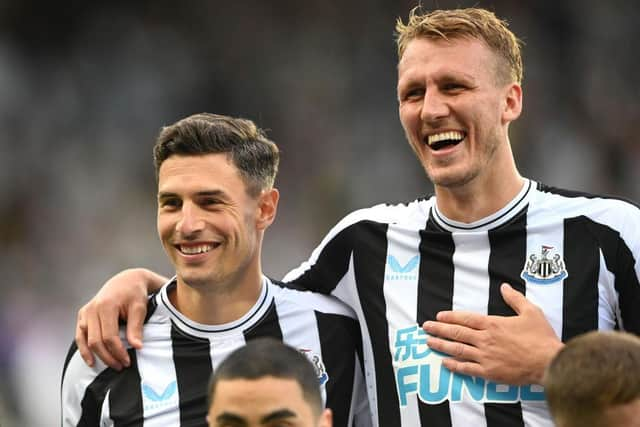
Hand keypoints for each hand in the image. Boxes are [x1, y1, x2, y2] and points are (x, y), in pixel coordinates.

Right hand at [75, 268, 166, 369]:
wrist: (127, 280)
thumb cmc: (135, 293)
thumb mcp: (139, 308)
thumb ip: (136, 327)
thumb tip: (137, 347)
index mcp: (106, 306)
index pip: (109, 337)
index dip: (118, 352)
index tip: (127, 361)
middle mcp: (92, 309)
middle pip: (96, 341)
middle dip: (109, 357)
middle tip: (121, 366)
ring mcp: (85, 312)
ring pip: (86, 340)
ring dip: (97, 356)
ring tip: (112, 365)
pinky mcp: (83, 315)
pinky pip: (80, 336)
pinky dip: (84, 349)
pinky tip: (91, 361)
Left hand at [422, 283, 563, 384]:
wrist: (550, 362)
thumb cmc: (541, 338)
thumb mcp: (530, 312)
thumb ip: (515, 299)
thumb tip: (504, 287)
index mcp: (493, 324)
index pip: (465, 319)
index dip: (450, 317)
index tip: (438, 316)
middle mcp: (485, 339)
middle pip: (456, 333)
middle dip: (438, 329)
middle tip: (425, 327)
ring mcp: (485, 357)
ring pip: (457, 350)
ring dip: (441, 346)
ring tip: (429, 342)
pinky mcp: (489, 372)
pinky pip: (467, 368)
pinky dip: (454, 365)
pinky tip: (445, 363)